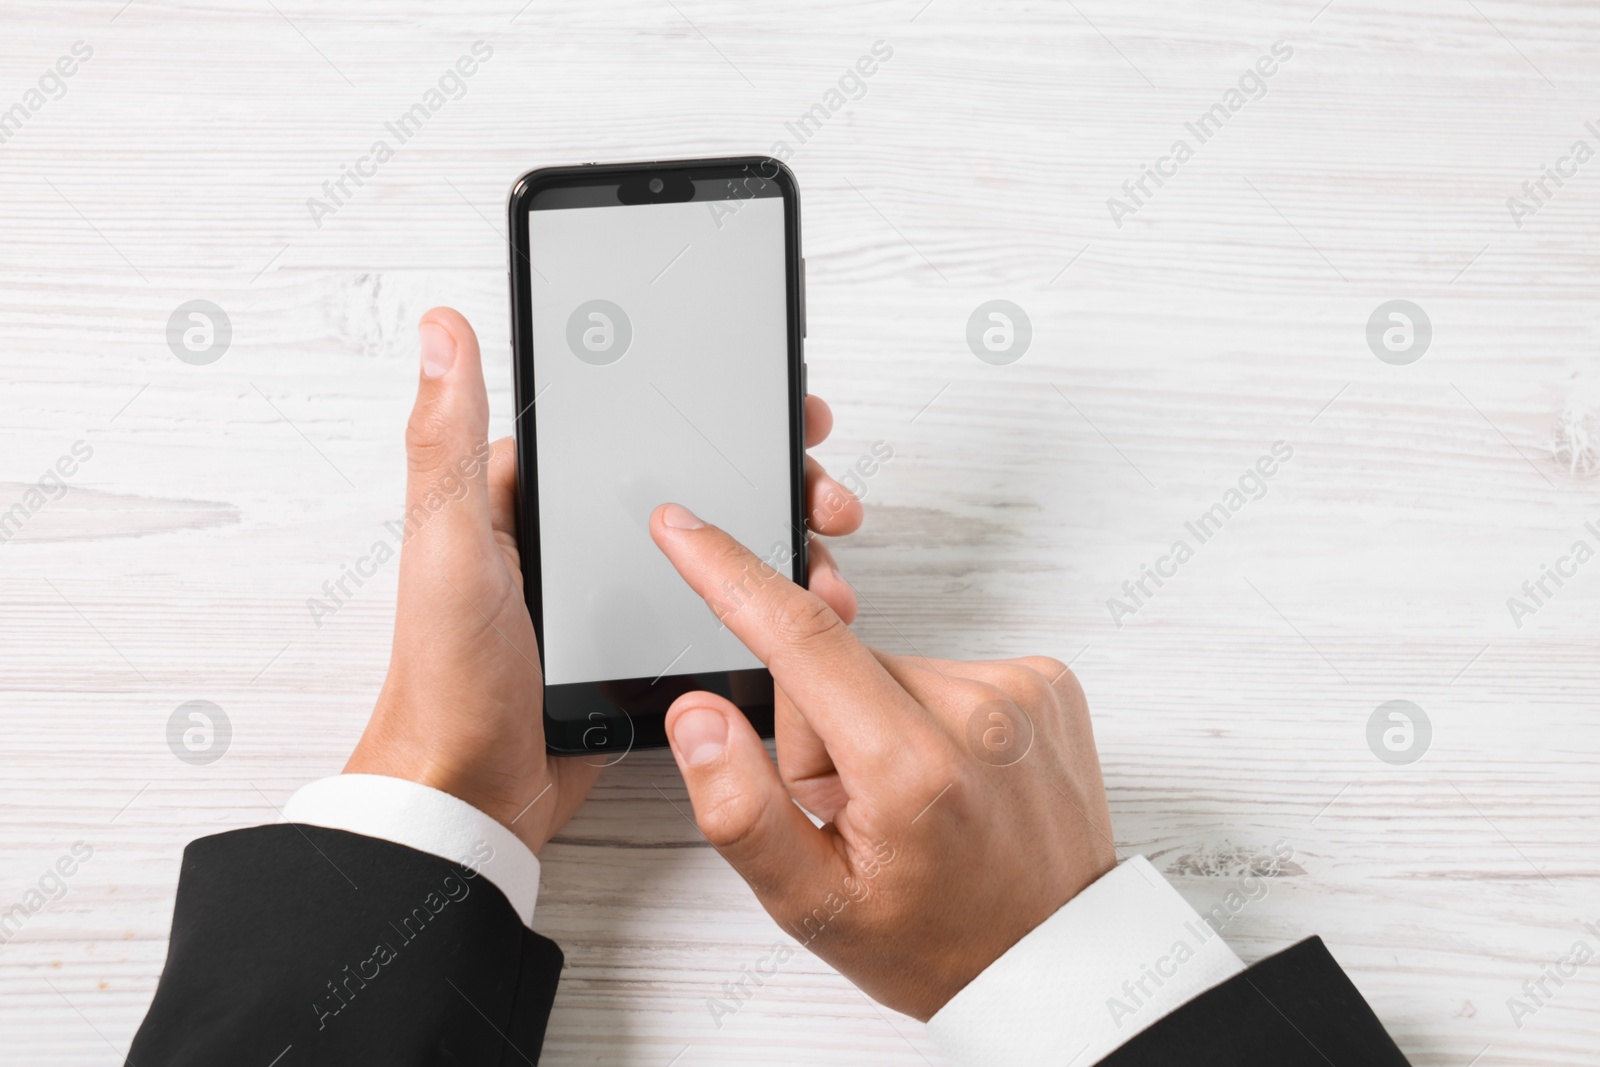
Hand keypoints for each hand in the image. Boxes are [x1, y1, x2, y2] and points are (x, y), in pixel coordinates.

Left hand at [344, 307, 865, 852]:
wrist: (469, 797)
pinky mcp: (645, 644)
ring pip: (720, 544)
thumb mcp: (447, 543)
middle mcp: (582, 535)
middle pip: (698, 480)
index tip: (775, 400)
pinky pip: (720, 608)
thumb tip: (443, 330)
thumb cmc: (447, 676)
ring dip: (781, 541)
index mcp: (534, 495)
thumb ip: (448, 439)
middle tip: (822, 490)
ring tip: (827, 555)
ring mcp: (620, 591)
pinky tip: (803, 613)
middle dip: (771, 476)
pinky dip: (767, 604)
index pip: (637, 421)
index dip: (713, 404)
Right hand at [649, 504, 1117, 1018]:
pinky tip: (952, 773)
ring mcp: (1022, 690)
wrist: (1052, 959)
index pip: (798, 637)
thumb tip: (698, 715)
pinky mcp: (1047, 681)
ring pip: (889, 664)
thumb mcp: (812, 903)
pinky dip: (929, 711)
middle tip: (853, 804)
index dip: (727, 573)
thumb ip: (739, 808)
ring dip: (877, 718)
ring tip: (912, 799)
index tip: (682, 528)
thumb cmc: (935, 941)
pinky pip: (944, 668)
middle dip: (819, 720)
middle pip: (836, 660)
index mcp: (910, 765)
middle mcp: (976, 712)